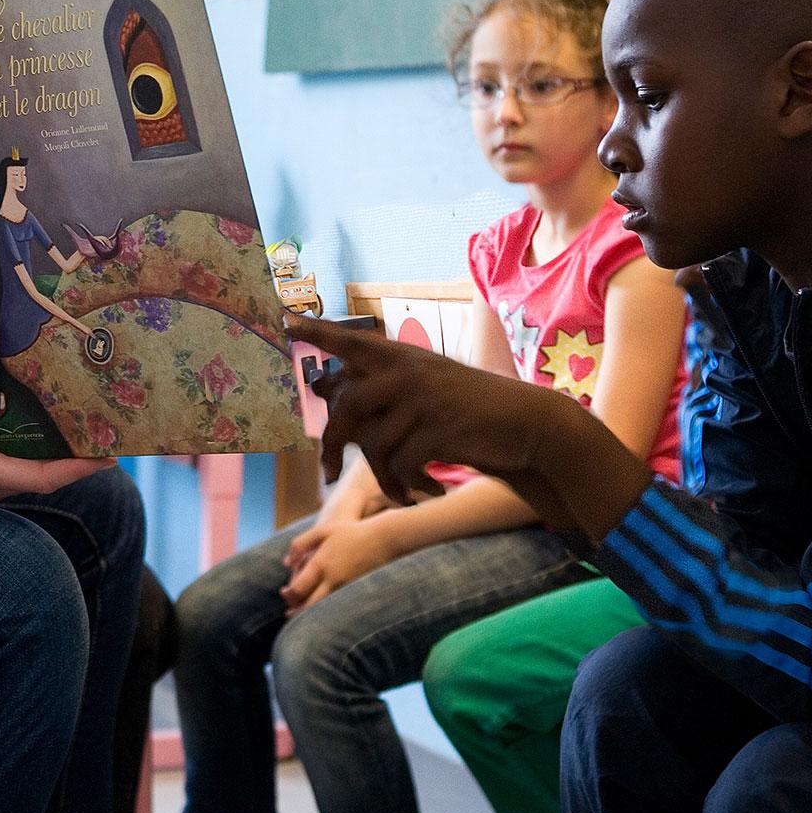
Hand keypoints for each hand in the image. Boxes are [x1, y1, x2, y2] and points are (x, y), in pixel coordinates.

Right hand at [0, 324, 114, 503]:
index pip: (44, 478)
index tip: (110, 453)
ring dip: (51, 460)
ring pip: (24, 478)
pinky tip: (33, 434)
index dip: (80, 467)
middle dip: (74, 461)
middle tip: (101, 434)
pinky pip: (6, 474)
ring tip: (76, 432)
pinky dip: (27, 457)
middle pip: (41, 480)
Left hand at [280, 515, 398, 614]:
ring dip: (312, 614)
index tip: (284, 593)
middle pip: (310, 605)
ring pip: (325, 609)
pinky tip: (322, 609)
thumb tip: (286, 563)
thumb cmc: (350, 532)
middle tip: (289, 613)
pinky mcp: (356, 592)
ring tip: (302, 614)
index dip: (289, 595)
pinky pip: (338, 606)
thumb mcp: (322, 530)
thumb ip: (299, 544)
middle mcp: (333, 579)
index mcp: (321, 563)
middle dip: (297, 612)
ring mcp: (346, 587)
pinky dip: (328, 610)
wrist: (382, 539)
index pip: (298, 588)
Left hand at [286, 314, 576, 510]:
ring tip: (400, 490)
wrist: (528, 424)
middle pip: (344, 406)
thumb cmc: (470, 410)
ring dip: (382, 478)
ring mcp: (423, 398)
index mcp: (403, 357)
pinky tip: (427, 490)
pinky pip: (399, 465)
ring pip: (372, 445)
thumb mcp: (426, 386)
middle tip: (327, 475)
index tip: (283, 322)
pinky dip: (406, 485)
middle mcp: (408, 371)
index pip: (350, 342)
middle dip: (330, 445)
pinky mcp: (439, 429)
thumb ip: (382, 387)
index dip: (317, 333)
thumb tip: (327, 388)